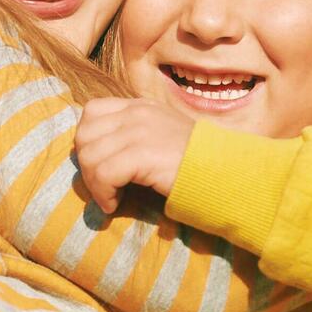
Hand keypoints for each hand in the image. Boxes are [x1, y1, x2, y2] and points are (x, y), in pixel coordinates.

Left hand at [74, 98, 194, 213]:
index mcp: (140, 106)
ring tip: (110, 198)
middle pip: (84, 135)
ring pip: (90, 156)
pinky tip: (115, 204)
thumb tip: (99, 154)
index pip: (92, 111)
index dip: (87, 141)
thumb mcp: (162, 136)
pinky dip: (103, 193)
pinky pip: (104, 173)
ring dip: (94, 184)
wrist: (226, 172)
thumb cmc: (197, 162)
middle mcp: (136, 113)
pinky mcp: (143, 154)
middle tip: (102, 187)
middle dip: (86, 166)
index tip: (99, 165)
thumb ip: (134, 135)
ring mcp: (139, 131)